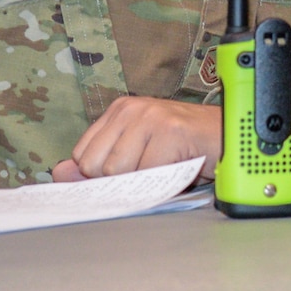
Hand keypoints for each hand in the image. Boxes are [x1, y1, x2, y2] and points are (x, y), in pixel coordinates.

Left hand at [50, 98, 221, 181]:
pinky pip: (147, 174)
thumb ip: (96, 163)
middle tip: (149, 170)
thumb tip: (59, 174)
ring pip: (118, 171)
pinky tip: (178, 168)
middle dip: (120, 180)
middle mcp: (132, 109)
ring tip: (164, 168)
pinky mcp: (170, 132)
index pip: (81, 155)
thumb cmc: (186, 149)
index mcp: (119, 111)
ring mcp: (151, 118)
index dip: (101, 175)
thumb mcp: (137, 155)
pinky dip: (162, 182)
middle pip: (95, 165)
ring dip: (142, 181)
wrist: (232, 139)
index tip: (129, 173)